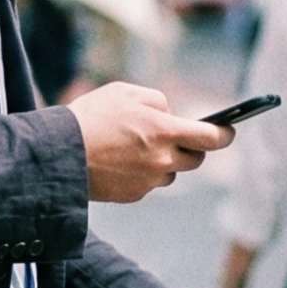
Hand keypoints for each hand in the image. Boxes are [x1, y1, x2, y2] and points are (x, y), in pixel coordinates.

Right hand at [65, 83, 233, 203]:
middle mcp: (162, 160)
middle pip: (195, 159)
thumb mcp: (124, 92)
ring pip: (170, 172)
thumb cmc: (91, 117)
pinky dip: (141, 174)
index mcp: (164, 131)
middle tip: (175, 137)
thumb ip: (156, 101)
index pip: (211, 138)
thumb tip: (170, 115)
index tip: (228, 131)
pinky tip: (119, 162)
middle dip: (190, 148)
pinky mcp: (133, 195)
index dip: (224, 135)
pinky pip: (148, 184)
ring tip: (135, 148)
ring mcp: (148, 181)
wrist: (58, 154)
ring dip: (163, 161)